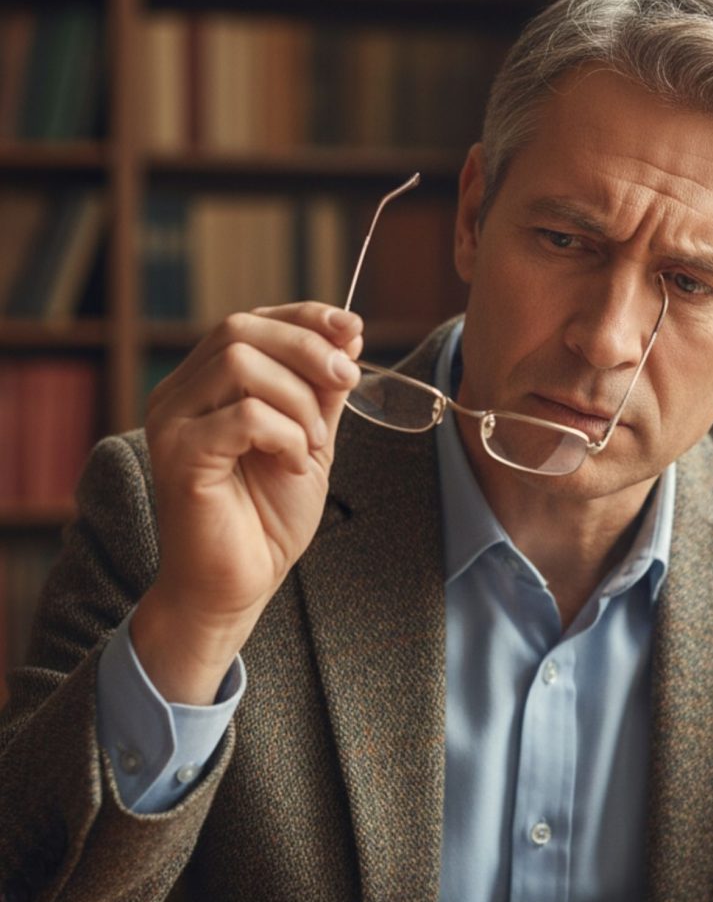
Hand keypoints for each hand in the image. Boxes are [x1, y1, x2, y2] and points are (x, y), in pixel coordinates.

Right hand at [133, 303, 362, 702]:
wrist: (239, 585)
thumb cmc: (268, 518)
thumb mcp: (309, 442)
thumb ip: (321, 393)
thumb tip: (347, 337)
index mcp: (205, 385)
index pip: (249, 321)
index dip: (304, 316)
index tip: (352, 329)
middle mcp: (179, 394)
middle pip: (240, 329)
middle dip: (307, 348)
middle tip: (347, 381)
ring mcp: (172, 422)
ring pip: (240, 363)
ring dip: (298, 400)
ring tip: (313, 445)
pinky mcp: (179, 456)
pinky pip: (243, 417)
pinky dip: (284, 436)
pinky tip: (295, 466)